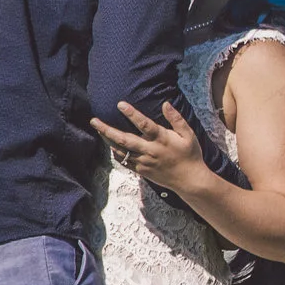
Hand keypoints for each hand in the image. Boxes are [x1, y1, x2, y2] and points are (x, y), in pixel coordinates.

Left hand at [91, 100, 207, 193]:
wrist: (189, 180)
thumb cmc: (190, 155)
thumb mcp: (188, 135)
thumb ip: (176, 119)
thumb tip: (166, 103)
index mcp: (161, 139)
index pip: (144, 124)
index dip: (132, 114)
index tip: (120, 104)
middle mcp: (150, 150)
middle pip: (124, 139)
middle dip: (107, 129)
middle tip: (94, 121)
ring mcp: (144, 162)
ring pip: (121, 150)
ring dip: (108, 140)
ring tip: (98, 130)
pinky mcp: (141, 170)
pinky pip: (125, 161)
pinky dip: (116, 153)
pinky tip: (111, 146)